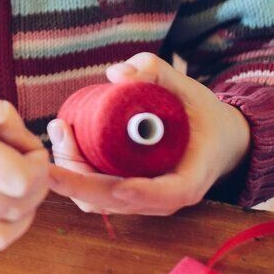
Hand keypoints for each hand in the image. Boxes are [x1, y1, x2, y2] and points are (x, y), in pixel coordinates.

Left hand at [46, 53, 250, 215]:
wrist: (214, 139)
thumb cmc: (200, 114)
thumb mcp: (188, 88)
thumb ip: (155, 71)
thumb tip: (117, 74)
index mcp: (191, 177)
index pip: (169, 194)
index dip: (142, 193)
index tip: (119, 186)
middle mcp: (165, 199)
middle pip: (116, 200)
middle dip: (79, 176)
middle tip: (59, 130)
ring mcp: (143, 202)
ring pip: (97, 201)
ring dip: (70, 172)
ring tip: (59, 129)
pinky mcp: (125, 198)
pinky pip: (93, 194)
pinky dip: (73, 174)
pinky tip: (63, 141)